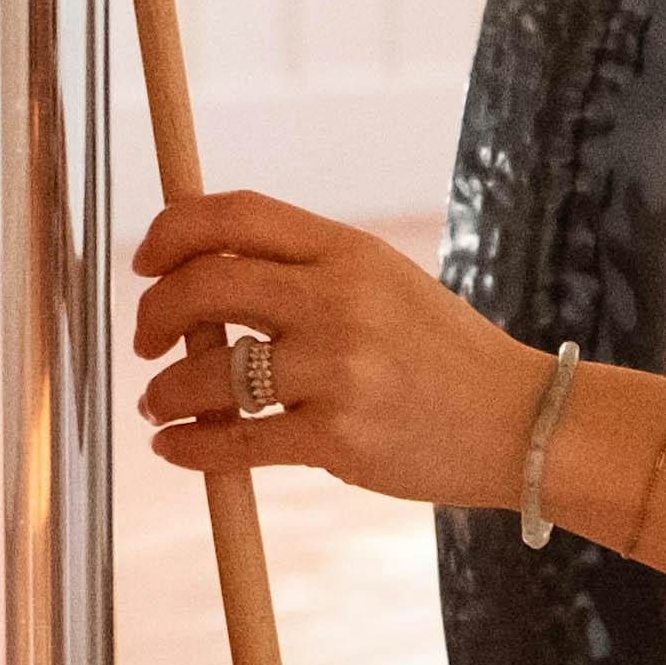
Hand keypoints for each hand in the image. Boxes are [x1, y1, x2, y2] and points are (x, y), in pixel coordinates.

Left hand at [133, 192, 541, 512]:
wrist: (521, 423)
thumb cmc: (442, 354)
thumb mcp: (384, 283)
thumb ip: (306, 272)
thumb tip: (201, 278)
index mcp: (348, 251)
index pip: (234, 216)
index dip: (171, 232)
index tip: (145, 262)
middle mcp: (339, 301)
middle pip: (205, 287)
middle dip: (153, 315)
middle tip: (145, 342)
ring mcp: (339, 371)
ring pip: (208, 374)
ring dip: (163, 392)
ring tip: (157, 405)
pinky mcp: (339, 438)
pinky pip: (236, 443)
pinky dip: (190, 448)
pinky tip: (175, 448)